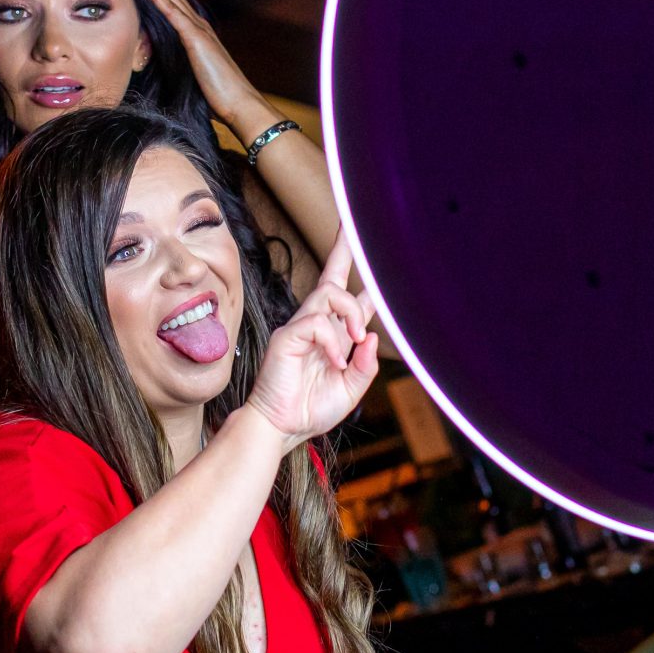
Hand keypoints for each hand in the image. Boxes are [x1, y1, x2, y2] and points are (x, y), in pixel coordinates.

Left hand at [148, 0, 267, 137]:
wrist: (239, 103)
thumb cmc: (219, 95)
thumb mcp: (196, 74)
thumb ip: (184, 62)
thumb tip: (167, 64)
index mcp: (198, 33)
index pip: (176, 4)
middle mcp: (199, 26)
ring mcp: (198, 31)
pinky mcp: (195, 40)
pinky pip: (173, 15)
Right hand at [244, 235, 378, 447]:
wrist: (281, 427)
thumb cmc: (310, 410)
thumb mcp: (350, 390)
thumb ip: (364, 366)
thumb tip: (371, 337)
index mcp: (334, 336)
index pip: (349, 298)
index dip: (360, 276)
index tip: (364, 244)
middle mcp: (316, 325)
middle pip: (332, 278)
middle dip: (342, 249)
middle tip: (350, 225)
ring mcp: (300, 328)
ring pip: (331, 294)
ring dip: (351, 313)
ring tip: (355, 340)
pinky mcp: (287, 336)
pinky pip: (317, 323)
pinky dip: (332, 341)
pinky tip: (333, 361)